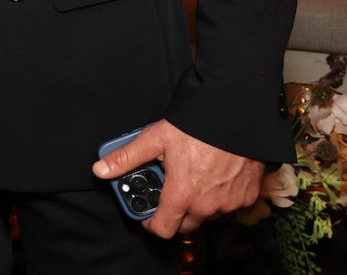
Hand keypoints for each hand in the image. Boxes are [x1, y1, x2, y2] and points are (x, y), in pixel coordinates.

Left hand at [92, 119, 261, 237]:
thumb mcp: (155, 139)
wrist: (235, 116)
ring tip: (191, 178)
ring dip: (197, 205)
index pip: (163, 229)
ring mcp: (229, 203)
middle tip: (169, 191)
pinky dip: (219, 197)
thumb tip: (100, 170)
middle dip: (174, 213)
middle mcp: (207, 206)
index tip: (147, 215)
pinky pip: (229, 206)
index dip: (151, 224)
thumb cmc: (196, 127)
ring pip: (207, 215)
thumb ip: (126, 158)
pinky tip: (213, 176)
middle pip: (185, 225)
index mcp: (182, 195)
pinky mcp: (246, 197)